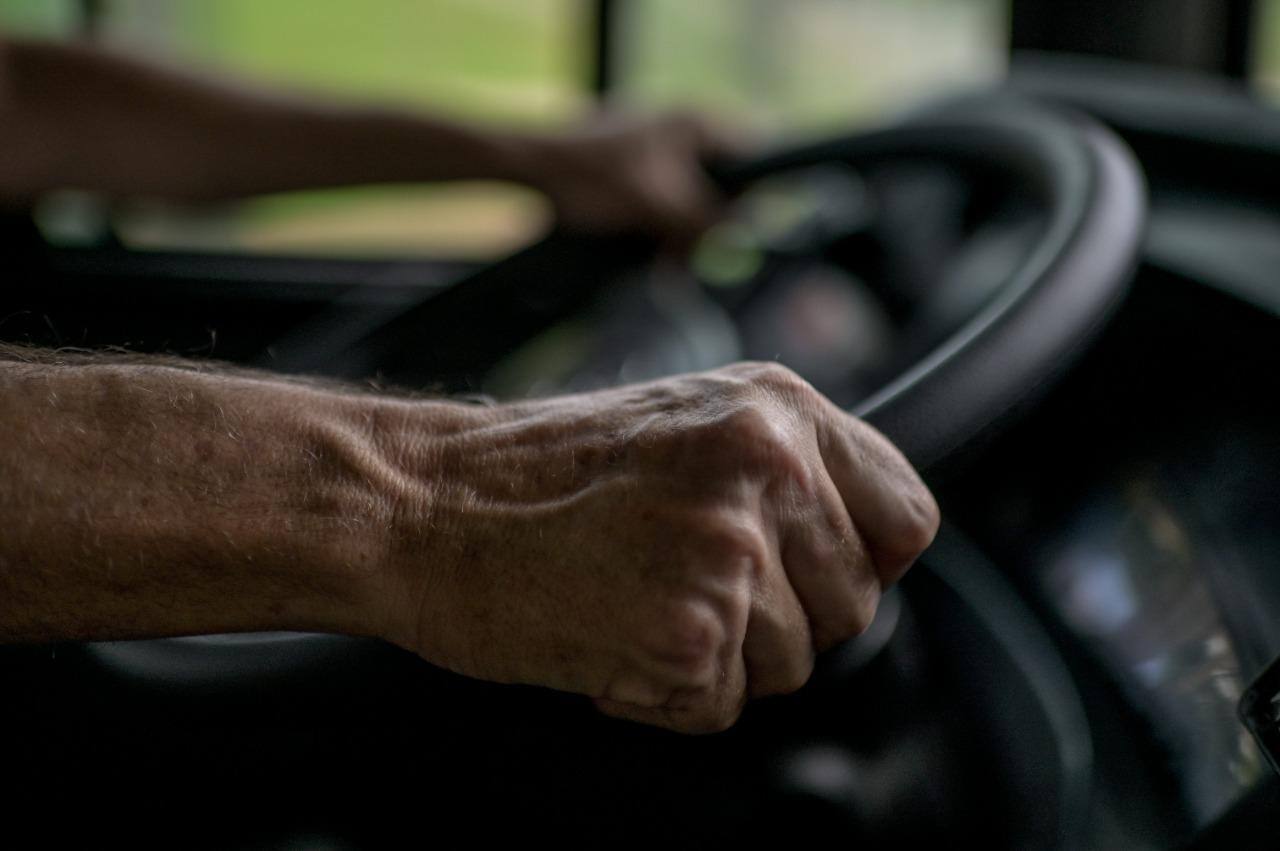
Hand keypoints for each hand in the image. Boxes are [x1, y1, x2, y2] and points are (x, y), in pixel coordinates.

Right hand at [380, 362, 938, 732]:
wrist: (421, 503)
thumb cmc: (536, 473)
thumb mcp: (686, 423)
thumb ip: (785, 473)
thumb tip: (862, 551)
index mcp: (776, 409)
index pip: (907, 518)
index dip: (861, 561)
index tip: (807, 573)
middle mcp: (769, 468)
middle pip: (855, 606)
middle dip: (782, 622)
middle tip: (685, 588)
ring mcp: (732, 549)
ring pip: (793, 665)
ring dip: (719, 661)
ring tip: (634, 602)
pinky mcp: (692, 631)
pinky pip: (721, 705)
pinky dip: (664, 695)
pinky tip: (608, 639)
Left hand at [521, 111, 739, 247]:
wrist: (530, 169)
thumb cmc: (591, 175)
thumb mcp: (657, 204)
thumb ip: (703, 223)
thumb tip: (738, 244)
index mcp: (697, 125)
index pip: (753, 157)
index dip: (753, 199)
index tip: (744, 236)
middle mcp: (683, 134)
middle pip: (723, 186)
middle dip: (712, 227)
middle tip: (699, 260)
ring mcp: (659, 152)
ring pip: (692, 201)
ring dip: (684, 235)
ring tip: (670, 264)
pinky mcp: (637, 173)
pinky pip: (666, 204)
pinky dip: (663, 230)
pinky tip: (655, 257)